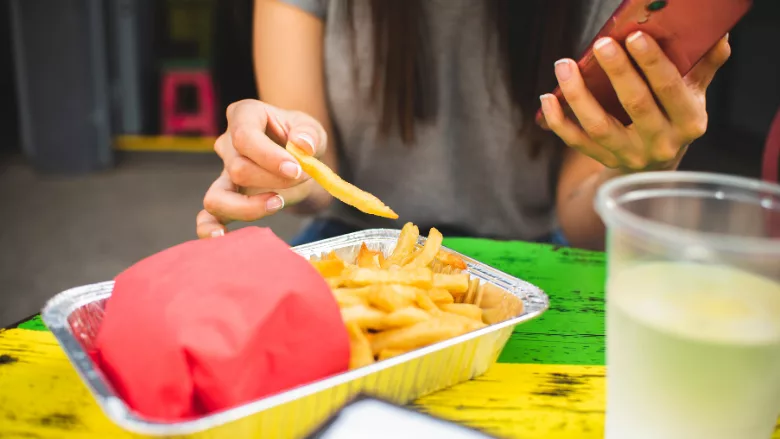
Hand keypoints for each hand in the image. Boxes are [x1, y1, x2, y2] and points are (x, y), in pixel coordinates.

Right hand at [196, 100, 327, 238]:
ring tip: (277, 204)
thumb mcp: (312, 129)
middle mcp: (227, 142)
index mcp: (244, 115)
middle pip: (238, 168)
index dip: (269, 157)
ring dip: (250, 207)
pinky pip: (208, 216)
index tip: (296, 169)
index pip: (244, 136)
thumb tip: (302, 146)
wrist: (301, 162)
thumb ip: (309, 134)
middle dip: (275, 180)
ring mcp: (223, 172)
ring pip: (218, 196)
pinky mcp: (225, 198)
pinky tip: (222, 237)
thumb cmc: (302, 141)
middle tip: (302, 178)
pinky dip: (210, 229)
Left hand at [541, 32, 730, 171]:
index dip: (653, 64)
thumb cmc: (672, 116)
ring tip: (564, 65)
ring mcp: (629, 154)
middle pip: (634, 105)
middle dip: (617, 72)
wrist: (654, 164)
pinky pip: (576, 142)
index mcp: (687, 121)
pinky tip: (548, 97)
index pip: (670, 90)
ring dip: (578, 94)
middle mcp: (660, 142)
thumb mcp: (693, 95)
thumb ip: (703, 65)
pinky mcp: (603, 160)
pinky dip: (559, 121)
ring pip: (598, 125)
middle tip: (601, 44)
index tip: (635, 38)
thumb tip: (716, 34)